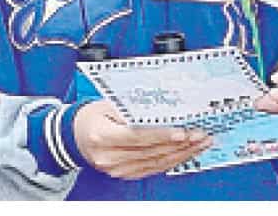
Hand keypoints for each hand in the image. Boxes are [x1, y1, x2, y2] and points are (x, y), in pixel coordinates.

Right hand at [73, 100, 211, 179]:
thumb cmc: (94, 115)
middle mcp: (109, 156)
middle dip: (180, 144)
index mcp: (102, 136)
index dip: (162, 135)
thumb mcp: (110, 103)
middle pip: (150, 152)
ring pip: (155, 163)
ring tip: (200, 143)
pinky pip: (153, 169)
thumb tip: (165, 105)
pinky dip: (172, 160)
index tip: (182, 132)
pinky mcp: (125, 173)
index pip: (137, 137)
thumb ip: (135, 106)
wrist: (77, 134)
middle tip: (201, 134)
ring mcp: (117, 168)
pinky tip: (186, 153)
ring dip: (182, 154)